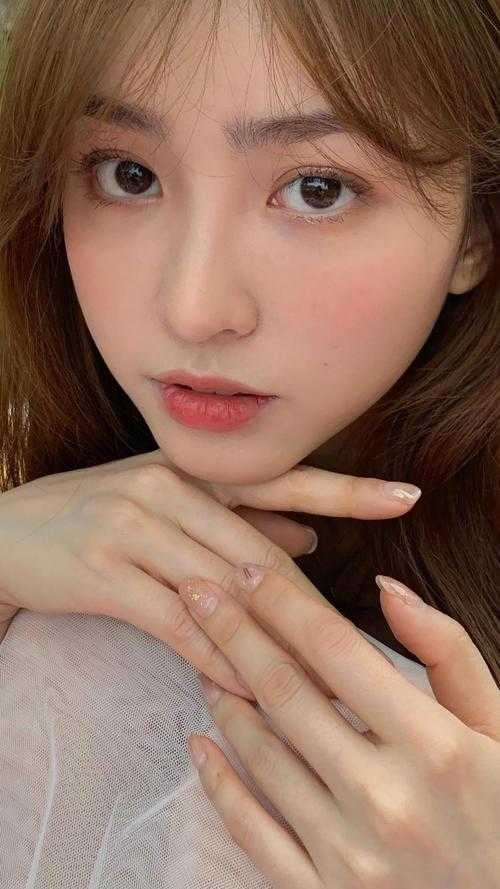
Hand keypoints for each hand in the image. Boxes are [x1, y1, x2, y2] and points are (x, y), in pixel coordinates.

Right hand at [0, 448, 418, 694]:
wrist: (7, 531)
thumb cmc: (98, 517)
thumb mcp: (168, 502)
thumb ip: (239, 519)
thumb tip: (309, 540)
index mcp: (192, 469)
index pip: (283, 478)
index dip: (348, 490)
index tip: (406, 497)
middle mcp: (168, 489)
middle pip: (261, 551)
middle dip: (312, 605)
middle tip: (359, 645)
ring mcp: (134, 527)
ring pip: (224, 591)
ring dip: (272, 642)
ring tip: (318, 681)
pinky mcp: (105, 572)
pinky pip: (178, 623)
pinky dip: (217, 657)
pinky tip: (248, 685)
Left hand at [178, 564, 499, 888]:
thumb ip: (448, 652)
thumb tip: (387, 588)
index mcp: (435, 747)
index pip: (336, 652)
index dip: (284, 604)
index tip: (249, 572)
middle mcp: (386, 799)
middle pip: (286, 694)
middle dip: (232, 632)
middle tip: (197, 591)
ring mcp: (350, 855)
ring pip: (262, 758)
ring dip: (224, 699)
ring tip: (202, 658)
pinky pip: (253, 835)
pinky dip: (219, 785)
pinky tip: (200, 744)